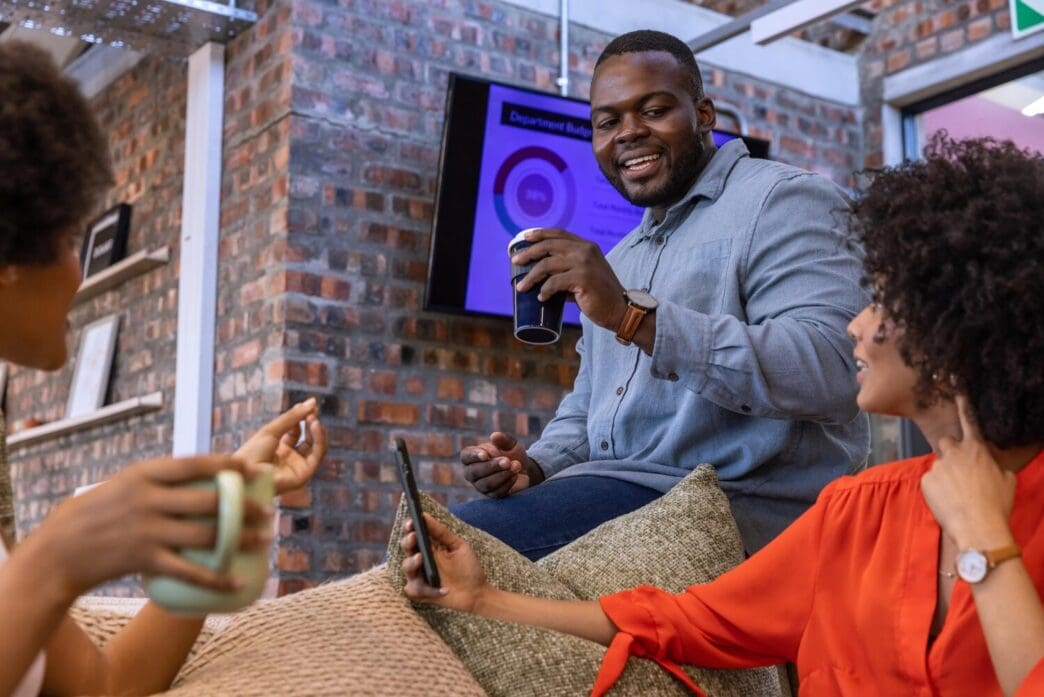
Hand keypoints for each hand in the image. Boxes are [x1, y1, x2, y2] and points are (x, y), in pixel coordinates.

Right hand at [31, 455, 272, 598]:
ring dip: (241, 539)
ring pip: (207, 534)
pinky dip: (217, 578)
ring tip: (264, 540)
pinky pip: (190, 571)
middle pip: (209, 500)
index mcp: (144, 474)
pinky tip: (238, 581)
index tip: (255, 469)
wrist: (58, 550)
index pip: (195, 464)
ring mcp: (147, 530)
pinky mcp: (144, 560)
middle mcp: (148, 499)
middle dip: (245, 506)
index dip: (228, 466)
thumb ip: (162, 479)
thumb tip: (206, 473)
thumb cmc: (97, 512)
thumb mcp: (126, 483)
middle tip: (269, 511)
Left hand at [235, 398, 327, 494]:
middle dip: (311, 424)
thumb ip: (293, 417)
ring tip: (313, 418)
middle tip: (312, 411)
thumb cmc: (252, 453)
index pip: (296, 433)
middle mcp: (290, 460)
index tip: (307, 406)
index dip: (301, 419)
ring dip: (318, 432)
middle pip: (309, 440)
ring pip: (316, 448)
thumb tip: (312, 402)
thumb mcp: (273, 430)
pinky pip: (318, 456)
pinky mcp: (304, 475)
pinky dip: (320, 440)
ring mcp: (297, 468)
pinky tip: (315, 426)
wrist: (245, 473)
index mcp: (279, 450)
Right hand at [401, 514, 486, 612]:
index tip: (411, 521)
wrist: (477, 592)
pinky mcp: (422, 593)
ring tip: (421, 559)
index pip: (414, 534)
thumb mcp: (458, 546)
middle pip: (406, 548)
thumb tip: (425, 515)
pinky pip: (412, 590)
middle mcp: (422, 560)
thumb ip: (441, 533)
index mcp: (429, 547)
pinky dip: (426, 590)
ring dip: (411, 563)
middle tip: (414, 537)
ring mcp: (420, 576)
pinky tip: (442, 589)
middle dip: (407, 542)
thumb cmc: (468, 567)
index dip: (409, 527)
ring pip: (406, 568)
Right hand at [460, 432, 543, 497]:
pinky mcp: (492, 495)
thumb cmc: (512, 453)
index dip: (473, 456)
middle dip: (491, 466)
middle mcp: (472, 472)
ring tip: (516, 466)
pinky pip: (496, 492)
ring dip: (501, 475)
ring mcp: (480, 485)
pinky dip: (507, 483)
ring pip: (485, 484)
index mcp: (472, 456)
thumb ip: (503, 439)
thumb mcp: (510, 444)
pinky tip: (515, 475)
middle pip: (473, 472)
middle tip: (507, 461)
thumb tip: (494, 436)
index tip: (486, 455)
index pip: (465, 457)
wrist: (525, 469)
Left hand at [511, 228, 626, 330]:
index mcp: (587, 247)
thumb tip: (541, 279)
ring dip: (531, 277)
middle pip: (549, 245)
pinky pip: (554, 283)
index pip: (559, 234)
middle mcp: (585, 251)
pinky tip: (541, 298)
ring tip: (521, 287)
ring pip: (547, 265)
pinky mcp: (582, 279)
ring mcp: (584, 264)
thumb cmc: (600, 296)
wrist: (620, 310)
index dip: (540, 234)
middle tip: (515, 261)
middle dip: (529, 252)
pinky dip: (544, 291)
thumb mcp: (584, 276)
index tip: (524, 237)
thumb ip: (567, 272)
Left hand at [921, 395, 1016, 549]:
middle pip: (946, 442)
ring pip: (939, 465)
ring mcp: (938, 465)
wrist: (978, 526)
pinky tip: (947, 501)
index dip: (963, 403)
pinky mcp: (926, 479)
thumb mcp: (1007, 480)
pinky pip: (930, 481)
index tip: (955, 387)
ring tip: (956, 494)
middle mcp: (955, 452)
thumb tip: (992, 464)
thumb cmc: (997, 503)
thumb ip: (995, 465)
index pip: (968, 421)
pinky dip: (936, 490)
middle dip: (950, 451)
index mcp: (976, 449)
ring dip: (945, 475)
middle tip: (958, 470)